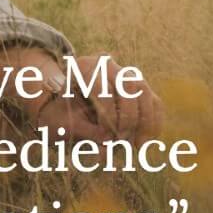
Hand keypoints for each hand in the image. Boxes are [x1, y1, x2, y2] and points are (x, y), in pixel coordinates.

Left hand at [0, 47, 164, 144]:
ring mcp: (124, 73)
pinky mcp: (137, 88)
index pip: (102, 87)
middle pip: (128, 85)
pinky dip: (154, 121)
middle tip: (122, 140)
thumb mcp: (62, 121)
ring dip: (146, 120)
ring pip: (144, 91)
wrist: (61, 105)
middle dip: (129, 116)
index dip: (108, 114)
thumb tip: (107, 147)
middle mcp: (106, 65)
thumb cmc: (58, 114)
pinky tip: (148, 140)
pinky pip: (153, 101)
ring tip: (139, 145)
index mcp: (82, 67)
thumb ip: (84, 132)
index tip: (107, 136)